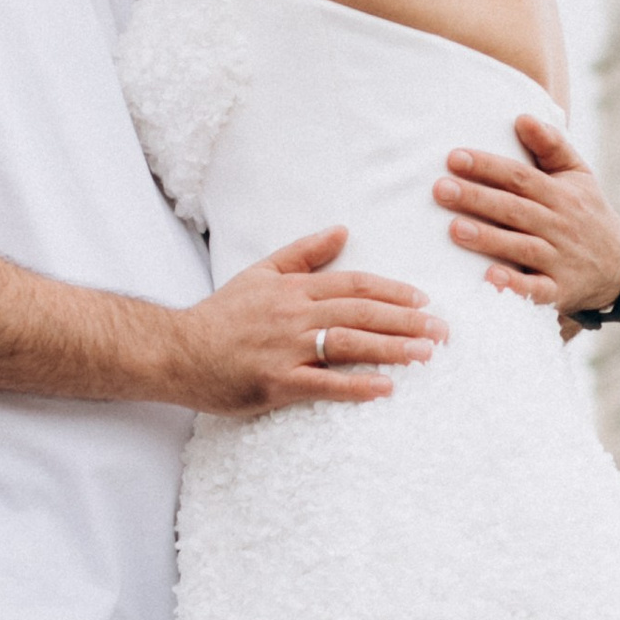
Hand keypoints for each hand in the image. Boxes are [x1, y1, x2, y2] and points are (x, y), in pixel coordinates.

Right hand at [160, 228, 447, 413]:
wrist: (177, 350)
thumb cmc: (222, 316)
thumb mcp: (261, 273)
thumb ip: (303, 253)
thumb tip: (342, 231)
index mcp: (293, 290)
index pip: (353, 286)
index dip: (391, 292)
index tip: (424, 300)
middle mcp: (294, 316)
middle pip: (360, 314)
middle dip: (406, 321)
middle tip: (443, 330)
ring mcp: (285, 350)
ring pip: (348, 345)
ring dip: (391, 349)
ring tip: (426, 354)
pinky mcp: (276, 383)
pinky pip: (323, 384)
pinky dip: (356, 386)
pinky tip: (386, 388)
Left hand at [435, 116, 619, 316]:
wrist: (619, 266)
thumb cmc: (587, 212)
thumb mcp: (578, 175)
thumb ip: (551, 145)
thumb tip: (522, 116)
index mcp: (560, 194)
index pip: (519, 176)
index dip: (487, 166)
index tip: (454, 158)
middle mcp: (559, 225)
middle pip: (514, 209)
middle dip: (477, 198)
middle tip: (441, 190)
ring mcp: (559, 259)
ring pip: (521, 246)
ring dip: (488, 239)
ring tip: (455, 229)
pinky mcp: (558, 291)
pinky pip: (536, 290)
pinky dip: (515, 286)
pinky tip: (490, 278)